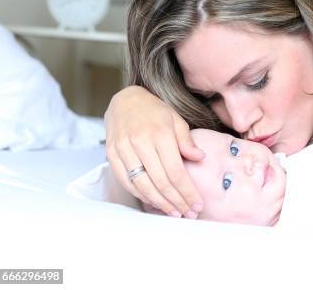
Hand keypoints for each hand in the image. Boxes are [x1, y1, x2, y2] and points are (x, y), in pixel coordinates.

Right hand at [105, 86, 204, 217]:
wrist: (125, 100)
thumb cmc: (156, 111)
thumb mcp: (176, 120)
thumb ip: (187, 141)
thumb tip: (201, 158)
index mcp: (160, 133)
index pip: (176, 171)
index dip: (187, 191)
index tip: (198, 204)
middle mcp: (140, 141)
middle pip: (161, 181)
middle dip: (177, 201)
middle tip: (189, 213)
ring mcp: (123, 149)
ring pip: (142, 185)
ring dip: (160, 203)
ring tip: (173, 212)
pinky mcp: (111, 154)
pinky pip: (126, 182)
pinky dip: (141, 195)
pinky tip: (154, 202)